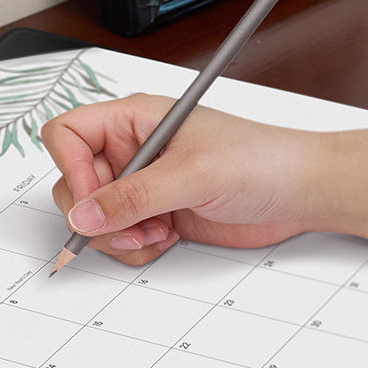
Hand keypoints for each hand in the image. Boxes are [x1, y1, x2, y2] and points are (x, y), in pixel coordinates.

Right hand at [40, 93, 317, 265]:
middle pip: (74, 183)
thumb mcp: (192, 173)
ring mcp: (142, 184)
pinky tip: (166, 238)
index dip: (71, 169)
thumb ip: (134, 195)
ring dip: (118, 235)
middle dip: (96, 214)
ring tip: (156, 231)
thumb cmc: (261, 159)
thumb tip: (85, 214)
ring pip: (94, 217)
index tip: (92, 200)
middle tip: (130, 225)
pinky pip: (120, 237)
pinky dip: (134, 247)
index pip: (68, 135)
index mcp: (134, 120)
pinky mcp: (155, 213)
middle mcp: (132, 150)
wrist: (300, 192)